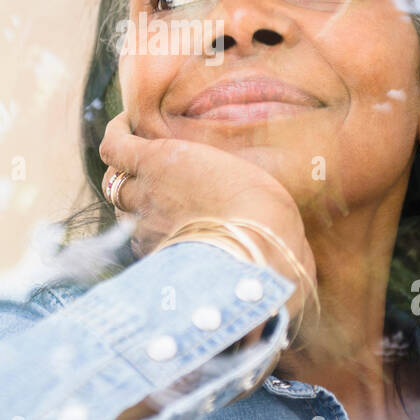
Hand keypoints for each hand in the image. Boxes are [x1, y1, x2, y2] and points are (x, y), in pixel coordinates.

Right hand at [98, 111, 316, 339]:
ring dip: (124, 166)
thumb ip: (275, 283)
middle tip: (151, 177)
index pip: (146, 241)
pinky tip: (126, 121)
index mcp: (172, 258)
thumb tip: (302, 298)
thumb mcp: (266, 279)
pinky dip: (117, 134)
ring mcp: (149, 196)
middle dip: (138, 196)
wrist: (258, 241)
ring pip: (118, 181)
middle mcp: (150, 233)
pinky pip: (117, 147)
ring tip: (132, 142)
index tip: (166, 215)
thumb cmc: (270, 267)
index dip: (154, 226)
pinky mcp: (154, 162)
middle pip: (128, 211)